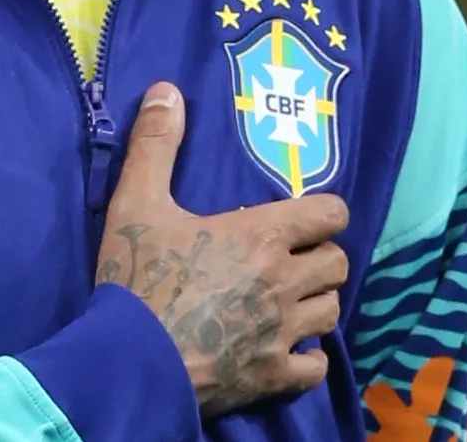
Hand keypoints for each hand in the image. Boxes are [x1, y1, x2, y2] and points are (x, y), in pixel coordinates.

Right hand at [96, 81, 349, 416]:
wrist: (129, 360)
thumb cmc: (137, 279)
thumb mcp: (136, 203)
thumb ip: (155, 144)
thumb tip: (167, 89)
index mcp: (262, 235)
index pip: (331, 213)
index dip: (324, 213)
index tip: (303, 218)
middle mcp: (285, 281)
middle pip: (337, 264)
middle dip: (319, 257)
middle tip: (291, 259)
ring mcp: (283, 332)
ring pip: (331, 312)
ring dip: (315, 303)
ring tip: (289, 301)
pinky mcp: (274, 376)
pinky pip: (315, 366)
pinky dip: (307, 358)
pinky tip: (286, 351)